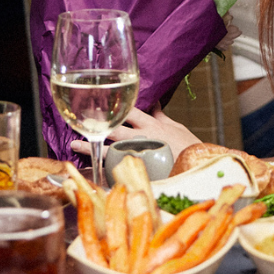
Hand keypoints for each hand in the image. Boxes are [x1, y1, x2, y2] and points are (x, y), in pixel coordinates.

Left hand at [70, 102, 201, 162]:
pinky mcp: (138, 172)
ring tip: (74, 145)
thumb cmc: (190, 149)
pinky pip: (116, 170)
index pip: (127, 110)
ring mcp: (138, 156)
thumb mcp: (176, 127)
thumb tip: (154, 102)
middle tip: (78, 122)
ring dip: (90, 147)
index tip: (96, 101)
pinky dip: (102, 170)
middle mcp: (142, 138)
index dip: (111, 105)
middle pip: (113, 128)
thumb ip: (161, 116)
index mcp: (151, 125)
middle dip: (95, 125)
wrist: (199, 171)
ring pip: (109, 149)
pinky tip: (90, 168)